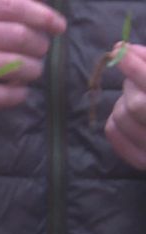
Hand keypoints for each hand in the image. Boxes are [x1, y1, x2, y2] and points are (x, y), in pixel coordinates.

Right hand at [0, 0, 65, 108]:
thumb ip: (6, 3)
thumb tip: (47, 15)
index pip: (15, 7)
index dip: (44, 18)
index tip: (58, 27)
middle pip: (19, 37)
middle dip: (40, 46)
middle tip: (40, 52)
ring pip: (13, 67)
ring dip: (33, 71)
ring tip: (31, 71)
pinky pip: (0, 95)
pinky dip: (18, 94)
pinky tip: (19, 90)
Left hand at [105, 44, 145, 169]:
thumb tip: (126, 50)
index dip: (135, 67)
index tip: (120, 50)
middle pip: (135, 104)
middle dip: (131, 86)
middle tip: (137, 81)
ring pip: (121, 117)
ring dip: (123, 101)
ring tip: (138, 98)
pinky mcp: (141, 162)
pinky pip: (113, 132)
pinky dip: (115, 116)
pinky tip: (129, 113)